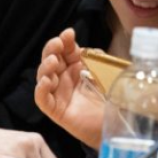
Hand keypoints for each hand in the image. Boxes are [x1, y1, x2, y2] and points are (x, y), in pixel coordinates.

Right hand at [34, 28, 104, 148]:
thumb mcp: (106, 73)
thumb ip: (97, 60)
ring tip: (54, 61)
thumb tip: (88, 49)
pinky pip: (42, 99)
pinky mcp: (56, 110)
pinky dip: (41, 89)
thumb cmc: (111, 98)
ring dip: (46, 67)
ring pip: (43, 77)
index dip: (64, 41)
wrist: (116, 124)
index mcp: (75, 67)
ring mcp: (58, 93)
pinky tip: (46, 81)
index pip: (65, 50)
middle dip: (51, 49)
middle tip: (57, 44)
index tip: (69, 33)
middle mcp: (64, 78)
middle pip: (50, 60)